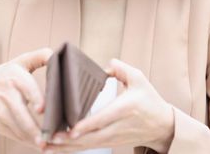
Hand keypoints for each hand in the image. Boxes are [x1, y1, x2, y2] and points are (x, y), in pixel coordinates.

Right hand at [0, 47, 52, 148]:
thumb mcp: (20, 61)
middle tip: (51, 138)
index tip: (42, 109)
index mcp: (15, 76)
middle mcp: (6, 94)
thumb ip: (40, 56)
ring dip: (33, 139)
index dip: (35, 98)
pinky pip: (13, 135)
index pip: (26, 87)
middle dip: (35, 129)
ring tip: (50, 145)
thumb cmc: (5, 74)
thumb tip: (57, 55)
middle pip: (20, 114)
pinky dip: (26, 142)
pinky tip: (39, 144)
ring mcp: (0, 111)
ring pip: (17, 128)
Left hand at [40, 58, 173, 152]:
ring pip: (88, 145)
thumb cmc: (149, 99)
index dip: (86, 126)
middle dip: (69, 140)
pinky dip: (73, 148)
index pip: (103, 119)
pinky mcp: (110, 142)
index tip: (70, 130)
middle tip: (49, 138)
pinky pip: (89, 147)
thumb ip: (120, 68)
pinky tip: (57, 148)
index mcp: (125, 108)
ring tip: (47, 145)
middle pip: (91, 137)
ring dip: (67, 147)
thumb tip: (105, 65)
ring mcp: (114, 137)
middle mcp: (118, 126)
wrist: (162, 125)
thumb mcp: (138, 78)